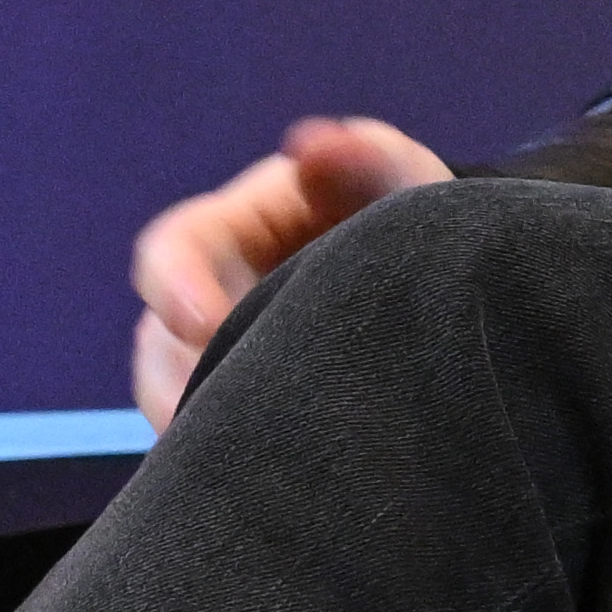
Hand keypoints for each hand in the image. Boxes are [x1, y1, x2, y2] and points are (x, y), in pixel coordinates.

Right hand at [129, 114, 450, 427]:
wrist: (450, 282)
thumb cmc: (418, 216)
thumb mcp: (407, 179)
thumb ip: (369, 157)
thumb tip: (309, 144)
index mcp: (239, 228)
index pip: (174, 250)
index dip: (173, 285)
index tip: (201, 321)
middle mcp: (214, 292)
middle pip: (161, 342)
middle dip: (184, 377)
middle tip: (236, 407)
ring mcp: (224, 352)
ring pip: (179, 397)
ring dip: (204, 423)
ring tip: (261, 447)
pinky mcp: (242, 404)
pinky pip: (212, 440)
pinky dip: (231, 454)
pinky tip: (278, 467)